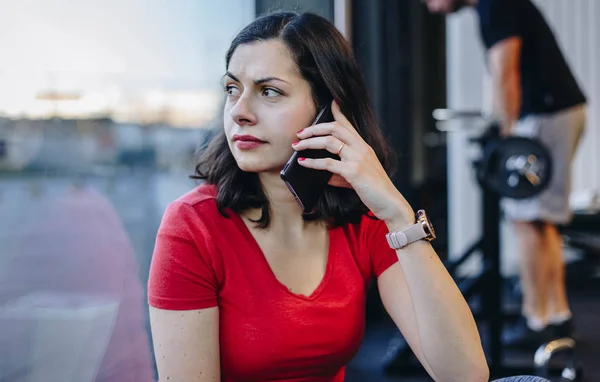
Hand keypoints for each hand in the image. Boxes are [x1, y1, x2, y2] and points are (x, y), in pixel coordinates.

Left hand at [293, 100, 413, 226]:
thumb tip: (324, 175)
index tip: (331, 102)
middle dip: (314, 128)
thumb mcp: (357, 178)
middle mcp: (361, 149)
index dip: (338, 112)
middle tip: (300, 133)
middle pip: (335, 128)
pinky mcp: (353, 172)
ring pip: (329, 142)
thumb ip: (340, 173)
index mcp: (364, 147)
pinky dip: (312, 162)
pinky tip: (303, 162)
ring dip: (309, 142)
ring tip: (296, 146)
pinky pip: (328, 163)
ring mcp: (358, 159)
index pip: (348, 124)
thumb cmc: (375, 192)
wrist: (390, 203)